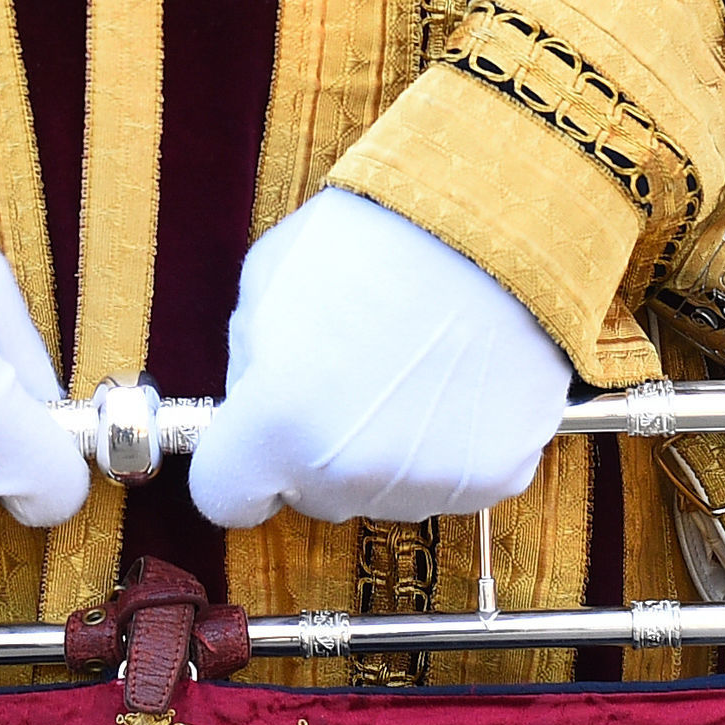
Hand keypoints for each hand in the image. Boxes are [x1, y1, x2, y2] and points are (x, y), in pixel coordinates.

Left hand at [187, 189, 569, 528]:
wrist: (499, 227)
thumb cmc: (381, 239)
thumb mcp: (271, 274)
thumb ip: (251, 354)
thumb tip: (255, 394)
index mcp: (276, 425)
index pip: (225, 496)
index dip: (238, 466)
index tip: (257, 447)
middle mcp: (346, 474)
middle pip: (312, 494)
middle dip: (316, 449)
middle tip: (351, 372)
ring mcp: (424, 485)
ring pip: (382, 490)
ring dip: (384, 447)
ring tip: (411, 366)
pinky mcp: (493, 481)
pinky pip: (450, 480)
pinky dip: (449, 446)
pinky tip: (457, 384)